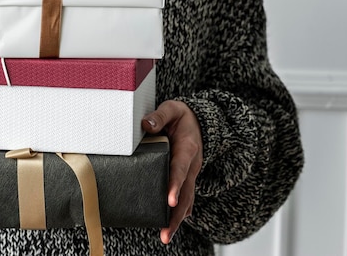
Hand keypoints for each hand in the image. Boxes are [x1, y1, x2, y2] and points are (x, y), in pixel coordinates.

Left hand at [142, 100, 202, 243]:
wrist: (200, 122)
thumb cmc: (181, 117)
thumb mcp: (172, 109)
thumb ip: (160, 115)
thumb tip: (146, 124)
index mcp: (188, 148)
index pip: (181, 168)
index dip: (175, 184)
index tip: (170, 201)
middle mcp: (192, 165)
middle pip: (186, 192)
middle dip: (176, 213)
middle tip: (166, 232)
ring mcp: (190, 174)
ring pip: (186, 200)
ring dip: (177, 219)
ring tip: (165, 236)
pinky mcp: (186, 179)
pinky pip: (184, 198)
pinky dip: (179, 213)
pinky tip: (169, 226)